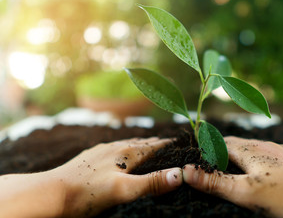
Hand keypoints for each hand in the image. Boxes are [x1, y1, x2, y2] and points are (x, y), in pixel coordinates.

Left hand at [51, 137, 181, 216]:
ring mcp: (100, 151)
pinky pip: (112, 149)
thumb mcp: (123, 191)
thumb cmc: (87, 193)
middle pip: (140, 143)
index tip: (179, 141)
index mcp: (126, 154)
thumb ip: (151, 182)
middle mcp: (114, 148)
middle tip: (166, 142)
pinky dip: (122, 149)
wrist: (50, 193)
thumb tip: (179, 174)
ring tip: (145, 144)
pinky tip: (116, 152)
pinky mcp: (89, 157)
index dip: (167, 144)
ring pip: (125, 144)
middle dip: (154, 142)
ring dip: (138, 144)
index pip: (153, 146)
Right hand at [183, 136, 282, 217]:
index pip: (221, 142)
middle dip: (223, 153)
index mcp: (251, 149)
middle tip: (212, 166)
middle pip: (238, 145)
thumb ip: (215, 182)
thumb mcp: (246, 193)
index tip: (197, 155)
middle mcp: (267, 145)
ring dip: (243, 157)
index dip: (207, 147)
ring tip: (236, 171)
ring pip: (256, 151)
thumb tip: (185, 171)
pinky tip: (267, 174)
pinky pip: (273, 157)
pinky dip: (261, 163)